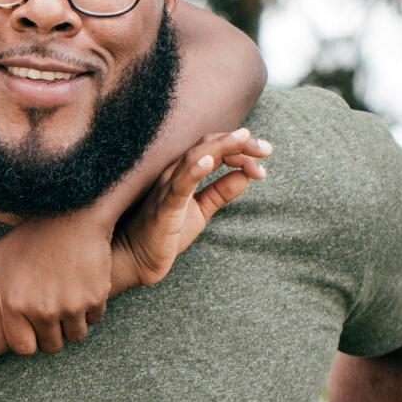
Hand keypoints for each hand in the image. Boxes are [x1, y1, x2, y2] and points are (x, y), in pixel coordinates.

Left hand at [0, 214, 113, 355]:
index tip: (33, 331)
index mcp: (14, 305)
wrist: (72, 213)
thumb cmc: (30, 235)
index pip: (24, 348)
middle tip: (54, 319)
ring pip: (75, 335)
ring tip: (68, 304)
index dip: (29, 341)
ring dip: (73, 325)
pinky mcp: (95, 298)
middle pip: (52, 346)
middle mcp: (42, 310)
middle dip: (53, 336)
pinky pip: (95, 318)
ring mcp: (70, 306)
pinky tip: (83, 291)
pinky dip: (91, 309)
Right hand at [112, 128, 268, 291]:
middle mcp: (173, 175)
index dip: (241, 149)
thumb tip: (246, 175)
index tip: (264, 158)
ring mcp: (166, 190)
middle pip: (207, 146)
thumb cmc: (163, 235)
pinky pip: (178, 186)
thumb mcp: (200, 211)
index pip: (214, 149)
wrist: (135, 261)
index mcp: (183, 174)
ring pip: (194, 158)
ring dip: (222, 147)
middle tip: (266, 149)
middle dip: (239, 143)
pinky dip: (193, 171)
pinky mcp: (163, 209)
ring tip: (245, 139)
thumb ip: (220, 192)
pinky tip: (209, 162)